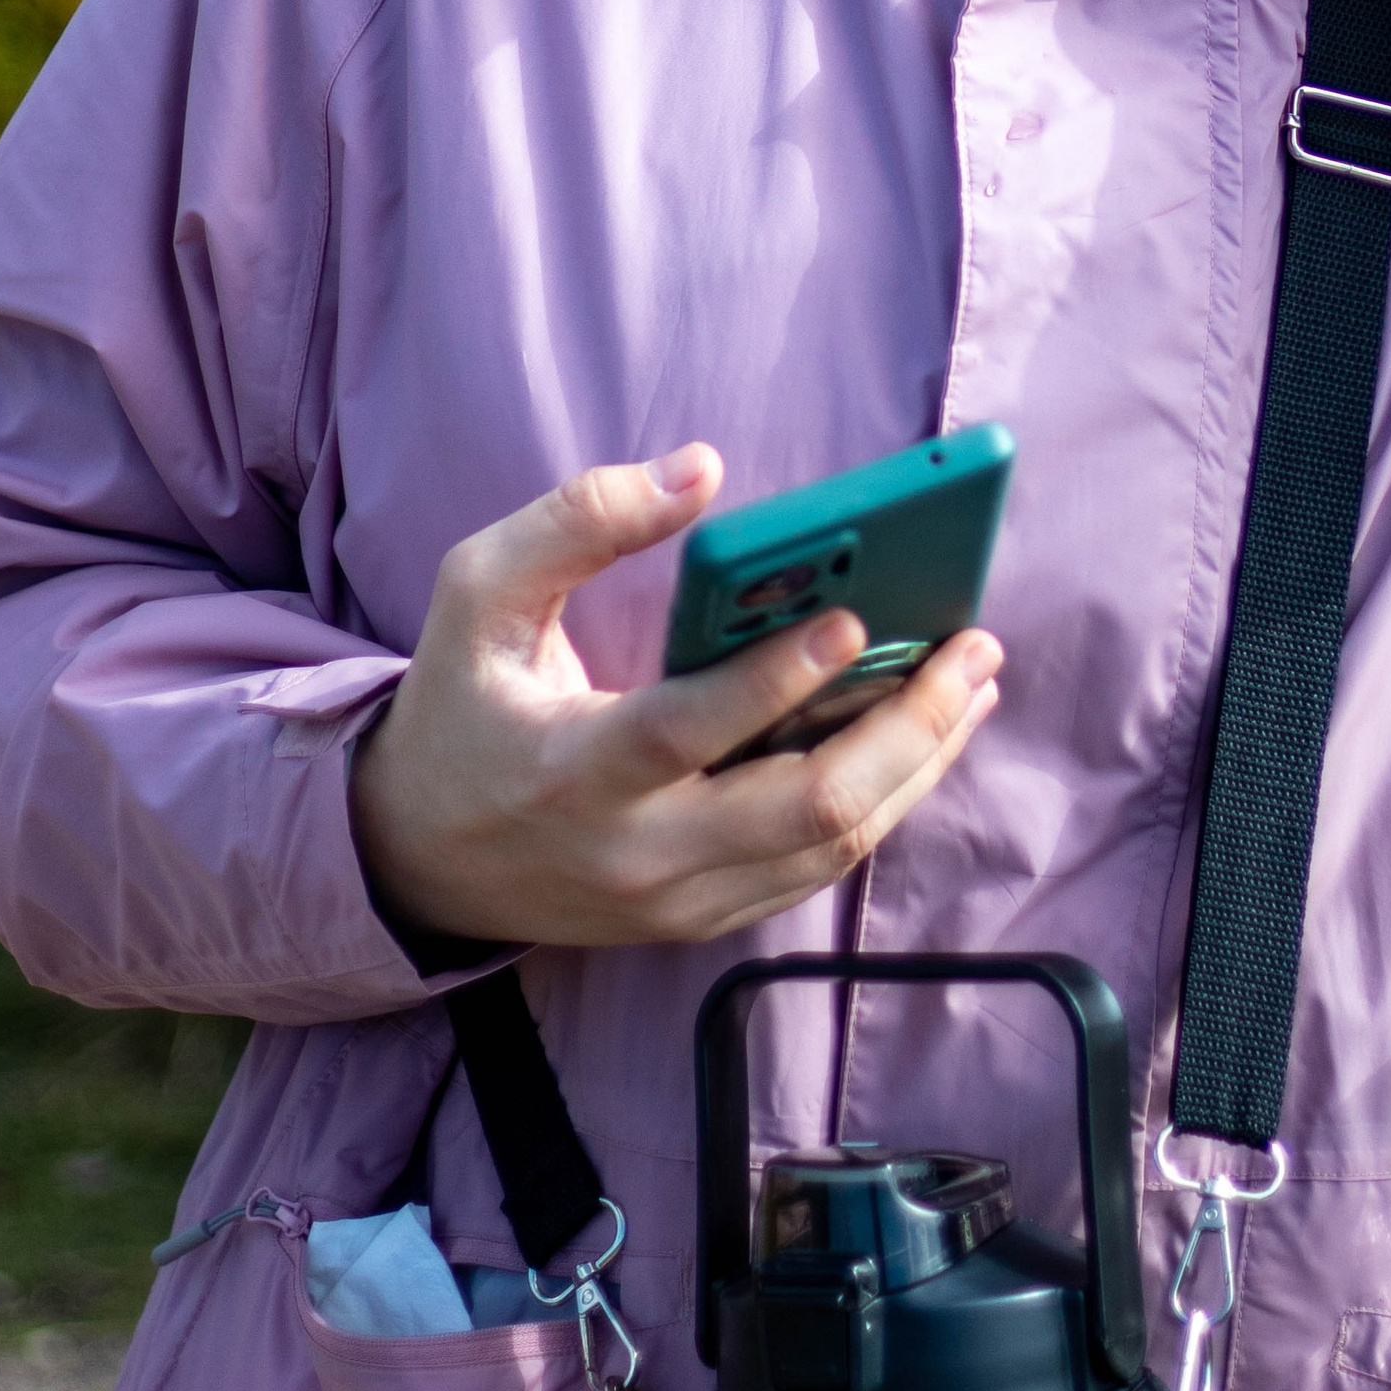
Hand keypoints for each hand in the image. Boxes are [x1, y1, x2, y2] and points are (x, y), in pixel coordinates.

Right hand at [348, 445, 1000, 949]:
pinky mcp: (704, 919)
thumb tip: (701, 471)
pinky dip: (887, 800)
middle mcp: (637, 853)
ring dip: (920, 762)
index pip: (689, 730)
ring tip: (974, 679)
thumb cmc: (462, 704)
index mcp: (573, 770)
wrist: (415, 859)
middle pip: (804, 810)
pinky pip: (818, 867)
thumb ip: (578, 520)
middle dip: (907, 726)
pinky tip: (927, 735)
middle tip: (972, 644)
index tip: (854, 617)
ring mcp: (678, 899)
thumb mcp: (477, 592)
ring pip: (831, 846)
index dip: (776, 678)